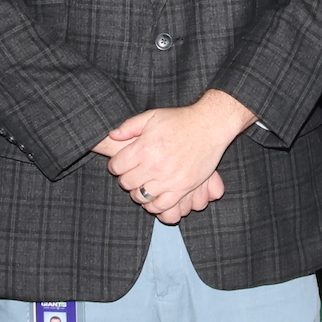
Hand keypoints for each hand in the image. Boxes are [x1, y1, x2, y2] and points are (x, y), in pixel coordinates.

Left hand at [96, 90, 253, 218]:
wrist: (210, 125)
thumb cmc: (181, 120)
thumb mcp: (152, 116)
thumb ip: (129, 126)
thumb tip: (111, 135)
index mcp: (144, 147)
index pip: (116, 166)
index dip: (116, 165)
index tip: (122, 163)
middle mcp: (154, 165)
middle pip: (126, 183)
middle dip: (127, 177)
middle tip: (134, 172)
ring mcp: (169, 179)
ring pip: (141, 197)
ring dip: (139, 191)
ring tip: (144, 183)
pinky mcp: (183, 188)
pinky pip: (161, 205)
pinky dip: (154, 204)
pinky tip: (155, 195)